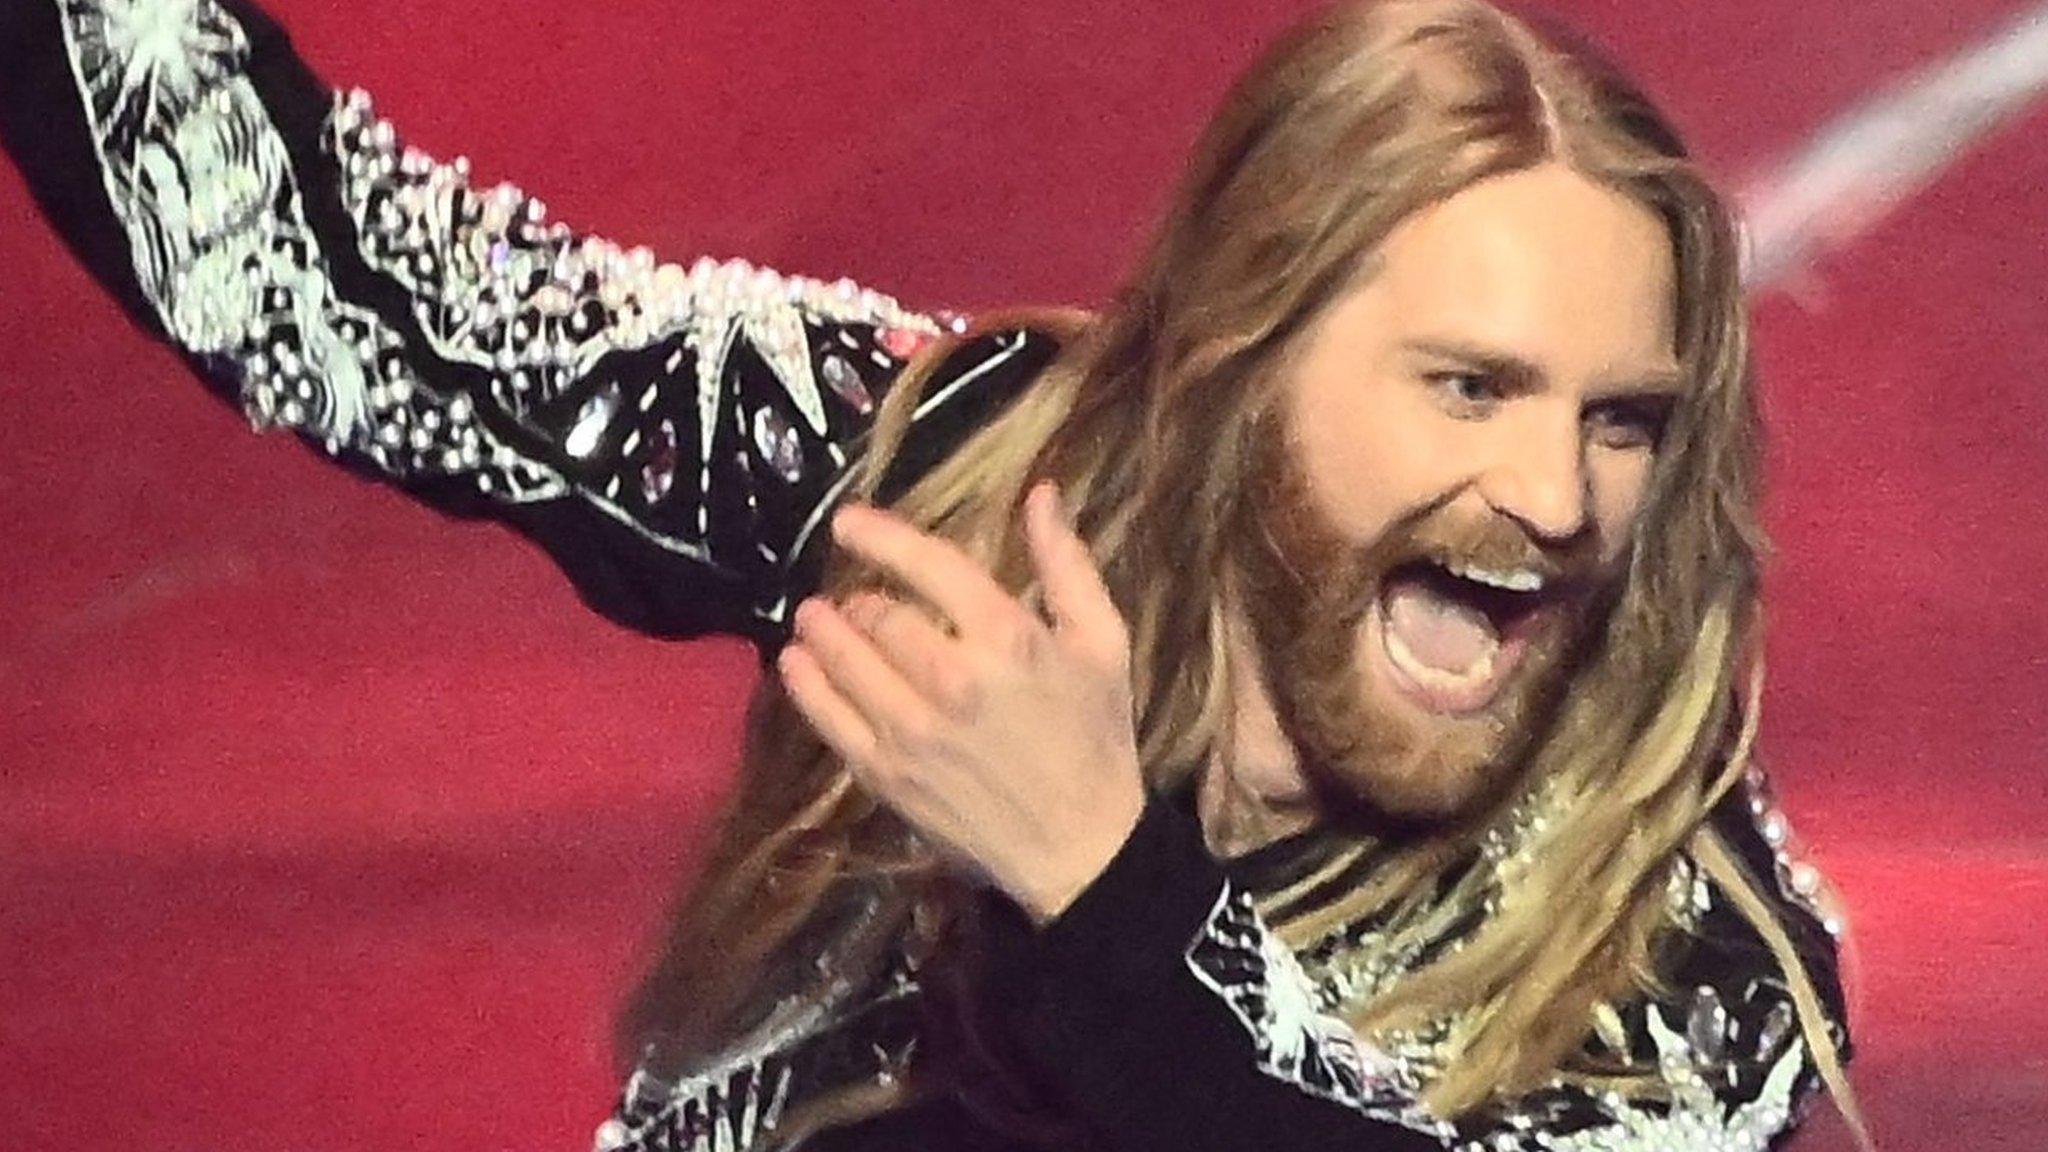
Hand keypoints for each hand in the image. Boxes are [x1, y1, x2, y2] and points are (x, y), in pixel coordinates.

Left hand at [776, 481, 1146, 924]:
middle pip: (877, 615)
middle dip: (857, 597)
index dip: (880, 536)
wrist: (1080, 848)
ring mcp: (912, 730)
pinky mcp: (887, 775)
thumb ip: (1067, 564)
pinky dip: (806, 684)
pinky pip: (829, 719)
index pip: (927, 567)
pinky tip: (797, 663)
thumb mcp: (1103, 641)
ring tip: (812, 618)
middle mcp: (952, 679)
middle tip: (850, 596)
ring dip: (821, 631)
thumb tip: (1040, 493)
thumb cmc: (1095, 737)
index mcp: (1007, 639)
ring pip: (844, 660)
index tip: (848, 522)